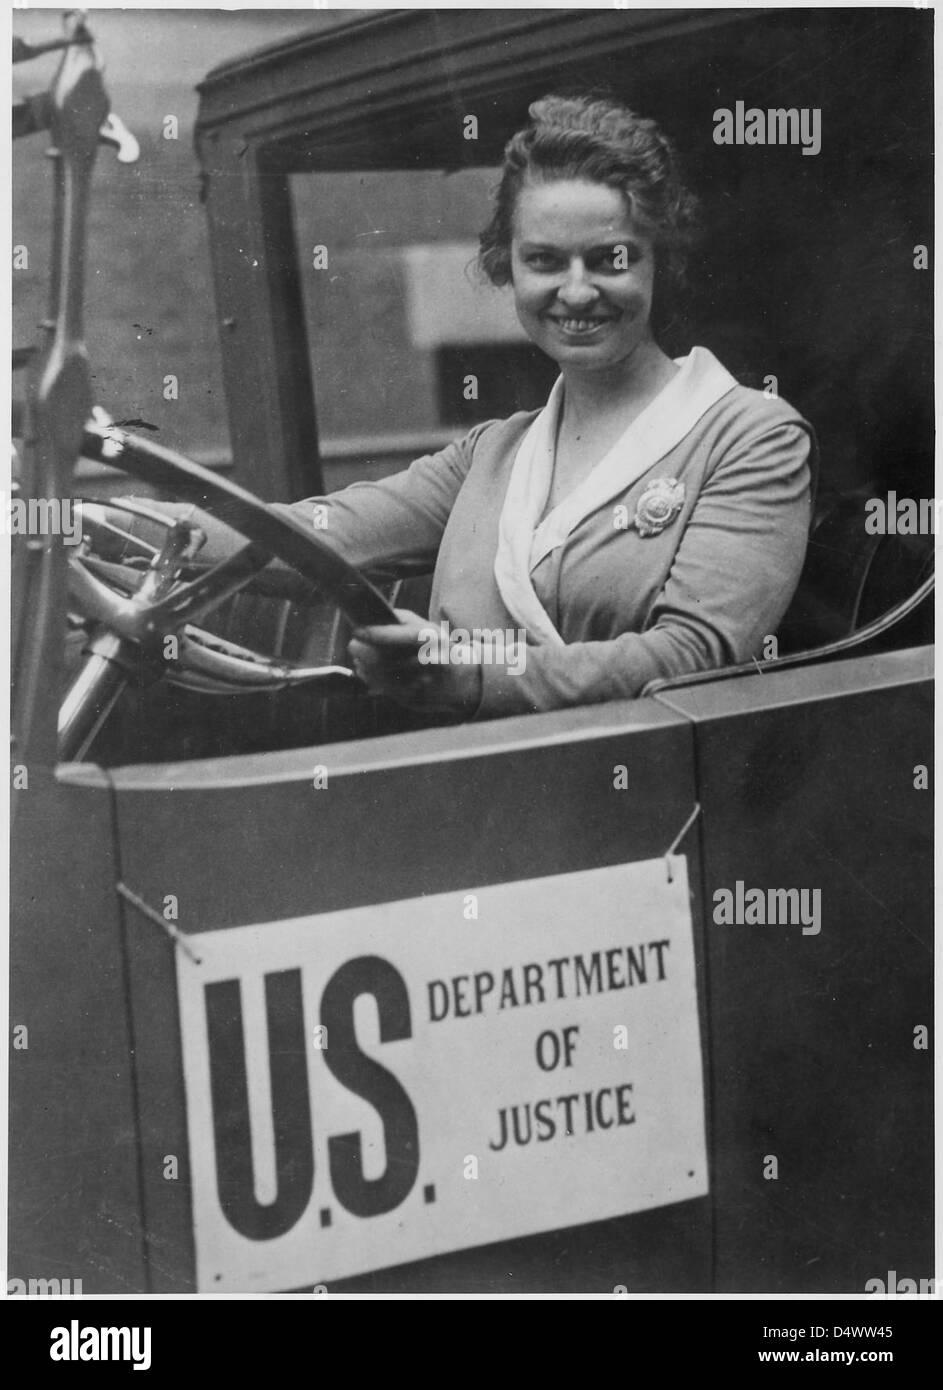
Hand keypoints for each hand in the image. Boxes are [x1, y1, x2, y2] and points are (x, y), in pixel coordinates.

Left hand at [348, 609, 482, 715]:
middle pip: (381, 659)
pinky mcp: (410, 700)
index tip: (357, 631)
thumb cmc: (438, 648)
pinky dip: (370, 677)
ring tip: (361, 655)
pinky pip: (380, 688)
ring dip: (363, 664)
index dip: (372, 634)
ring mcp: (418, 685)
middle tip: (354, 643)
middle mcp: (425, 664)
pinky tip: (369, 669)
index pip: (396, 637)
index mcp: (431, 640)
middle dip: (361, 650)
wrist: (460, 681)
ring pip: (377, 675)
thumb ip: (400, 620)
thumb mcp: (427, 627)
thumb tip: (371, 618)